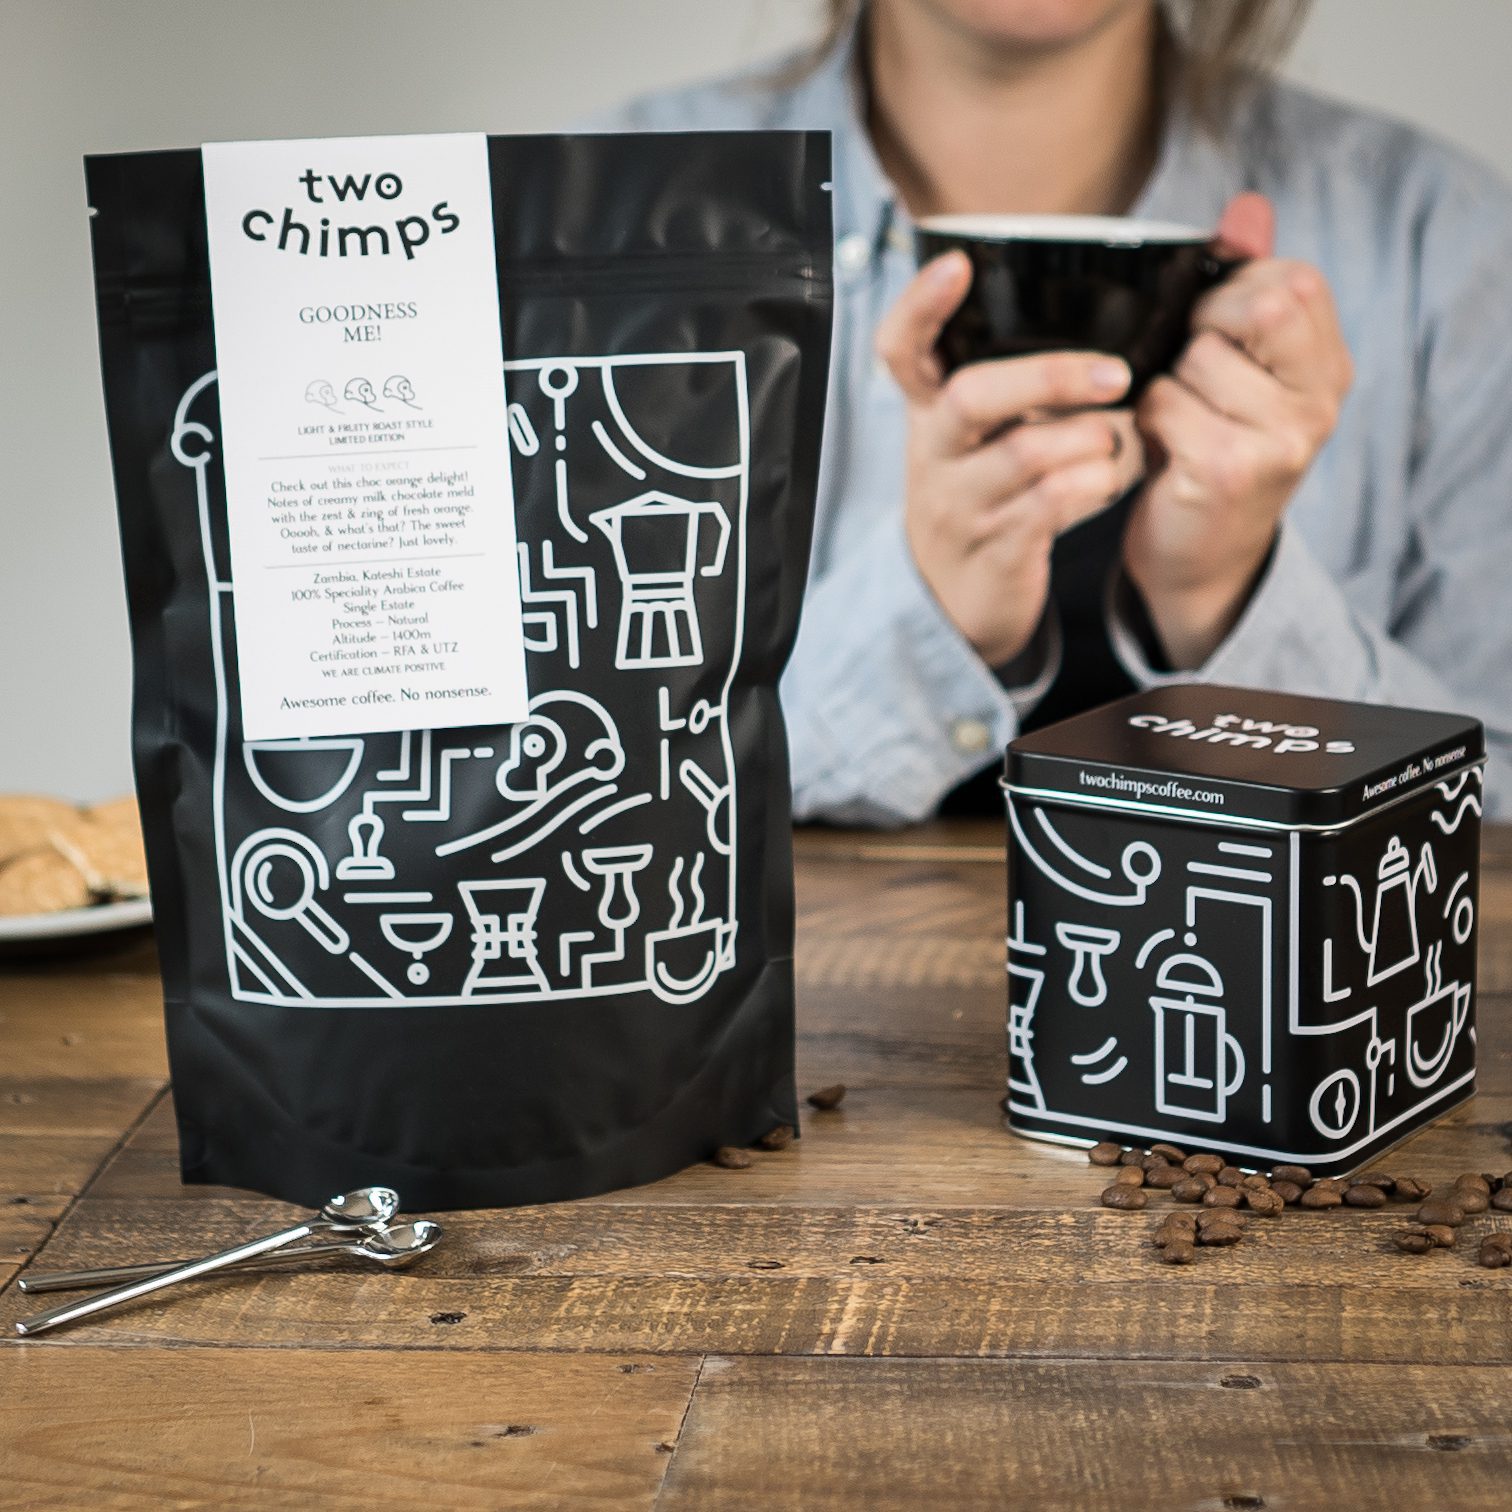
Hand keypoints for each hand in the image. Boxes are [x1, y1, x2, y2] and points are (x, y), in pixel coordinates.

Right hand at [877, 251, 1144, 669]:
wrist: (955, 602)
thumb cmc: (980, 497)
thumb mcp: (973, 438)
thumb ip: (1009, 383)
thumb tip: (1087, 311)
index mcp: (928, 413)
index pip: (901, 349)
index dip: (921, 305)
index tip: (957, 262)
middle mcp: (935, 455)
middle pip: (970, 397)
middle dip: (1048, 377)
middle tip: (1115, 374)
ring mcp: (960, 505)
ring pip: (1021, 456)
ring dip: (1086, 438)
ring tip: (1116, 437)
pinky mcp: (994, 550)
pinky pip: (1048, 508)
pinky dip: (1092, 485)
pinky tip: (1110, 477)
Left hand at [1125, 193, 1353, 667]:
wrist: (1198, 560)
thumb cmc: (1209, 450)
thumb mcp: (1238, 370)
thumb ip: (1245, 287)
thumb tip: (1247, 206)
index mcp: (1329, 367)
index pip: (1293, 281)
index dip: (1233, 292)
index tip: (1207, 329)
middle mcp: (1320, 402)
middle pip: (1258, 306)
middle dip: (1201, 327)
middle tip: (1184, 371)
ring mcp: (1280, 439)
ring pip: (1197, 356)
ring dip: (1163, 379)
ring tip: (1170, 418)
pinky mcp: (1226, 469)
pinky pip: (1163, 403)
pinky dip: (1141, 418)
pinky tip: (1151, 446)